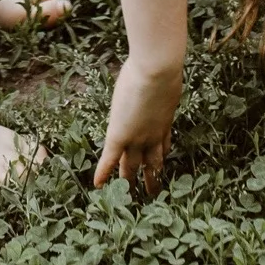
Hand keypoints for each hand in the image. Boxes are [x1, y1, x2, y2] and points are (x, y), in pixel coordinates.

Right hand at [94, 57, 182, 192]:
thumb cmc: (163, 67)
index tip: (161, 167)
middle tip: (152, 194)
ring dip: (130, 181)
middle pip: (151, 161)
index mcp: (163, 121)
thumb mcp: (166, 80)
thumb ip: (164, 86)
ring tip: (129, 197)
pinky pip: (110, 158)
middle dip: (151, 177)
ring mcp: (136, 137)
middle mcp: (152, 134)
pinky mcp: (119, 135)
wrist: (157, 70)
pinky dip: (104, 172)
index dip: (160, 157)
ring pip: (132, 165)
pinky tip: (97, 185)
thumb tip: (166, 77)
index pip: (163, 144)